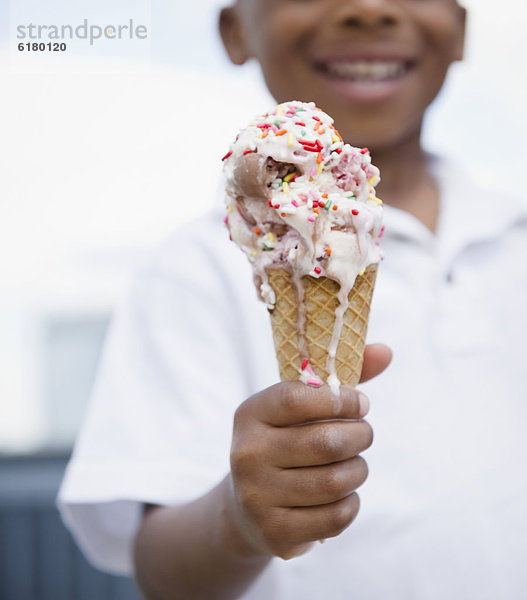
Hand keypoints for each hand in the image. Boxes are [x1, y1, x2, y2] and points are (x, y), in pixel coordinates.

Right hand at [227, 343, 391, 559]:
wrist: (246, 507)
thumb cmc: (284, 443)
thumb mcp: (298, 409)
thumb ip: (339, 377)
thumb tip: (387, 351)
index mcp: (250, 414)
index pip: (298, 398)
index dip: (341, 399)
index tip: (361, 404)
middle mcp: (246, 454)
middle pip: (326, 442)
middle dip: (360, 436)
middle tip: (364, 434)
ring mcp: (257, 496)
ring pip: (336, 482)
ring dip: (359, 470)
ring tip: (355, 464)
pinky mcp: (275, 533)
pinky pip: (337, 516)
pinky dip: (352, 502)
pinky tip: (342, 494)